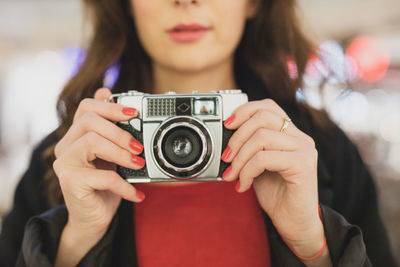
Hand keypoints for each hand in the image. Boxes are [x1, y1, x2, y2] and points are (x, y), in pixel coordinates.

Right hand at [53, 88, 144, 265]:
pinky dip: (124, 185)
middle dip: (119, 132)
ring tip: (138, 164)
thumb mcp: (113, 156)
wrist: (92, 220)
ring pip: (91, 142)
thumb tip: (113, 97)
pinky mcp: (70, 183)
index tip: (134, 113)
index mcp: (76, 136)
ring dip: (121, 153)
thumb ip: (112, 133)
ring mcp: (65, 164)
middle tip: (138, 147)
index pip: (86, 107)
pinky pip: (103, 176)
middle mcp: (65, 146)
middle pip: (88, 121)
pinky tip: (136, 193)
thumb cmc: (104, 186)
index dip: (111, 107)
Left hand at [221, 98, 325, 258]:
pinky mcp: (303, 165)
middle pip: (263, 118)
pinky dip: (247, 171)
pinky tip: (244, 185)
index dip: (244, 110)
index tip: (227, 124)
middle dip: (237, 137)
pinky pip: (264, 158)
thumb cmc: (276, 194)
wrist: (294, 224)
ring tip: (232, 175)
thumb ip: (249, 148)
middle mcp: (301, 138)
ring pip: (262, 137)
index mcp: (290, 133)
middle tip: (226, 158)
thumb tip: (225, 138)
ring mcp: (304, 150)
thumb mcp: (257, 165)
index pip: (268, 106)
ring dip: (239, 158)